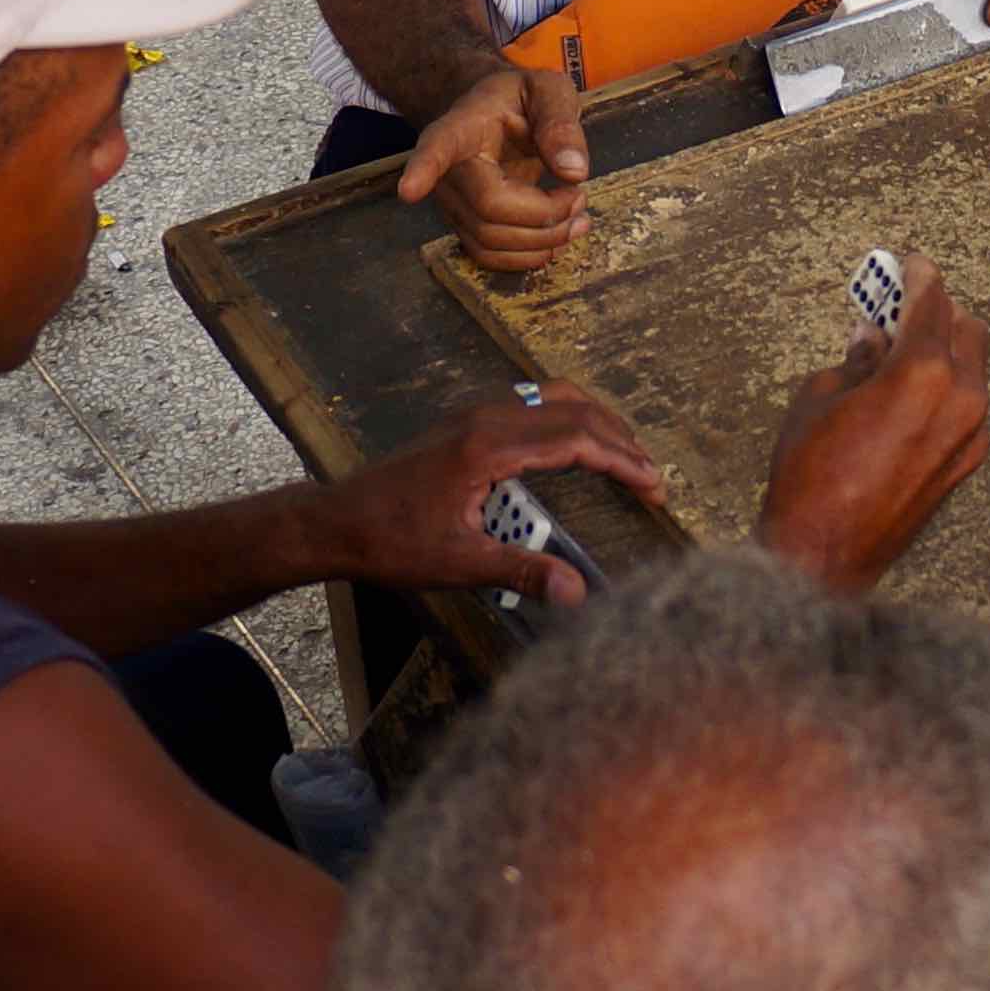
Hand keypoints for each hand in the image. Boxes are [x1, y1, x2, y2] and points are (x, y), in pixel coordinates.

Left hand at [324, 385, 668, 605]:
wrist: (336, 521)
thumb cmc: (392, 542)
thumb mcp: (459, 563)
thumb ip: (522, 572)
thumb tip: (579, 592)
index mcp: (489, 447)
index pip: (575, 439)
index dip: (622, 461)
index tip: (653, 486)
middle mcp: (486, 419)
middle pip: (573, 409)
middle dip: (619, 439)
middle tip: (651, 476)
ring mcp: (475, 415)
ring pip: (552, 397)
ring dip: (595, 423)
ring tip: (625, 457)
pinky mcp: (467, 423)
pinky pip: (532, 404)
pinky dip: (567, 420)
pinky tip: (574, 450)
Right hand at [398, 61, 588, 271]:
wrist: (494, 116)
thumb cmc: (520, 100)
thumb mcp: (548, 91)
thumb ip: (560, 122)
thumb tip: (573, 171)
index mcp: (461, 127)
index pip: (437, 148)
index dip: (423, 169)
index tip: (409, 190)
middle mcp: (447, 171)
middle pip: (488, 209)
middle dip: (545, 214)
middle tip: (579, 196)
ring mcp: (452, 204)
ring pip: (489, 241)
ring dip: (542, 241)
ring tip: (577, 218)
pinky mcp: (465, 227)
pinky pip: (489, 257)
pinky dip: (528, 257)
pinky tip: (556, 238)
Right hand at [758, 249, 989, 592]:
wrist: (823, 553)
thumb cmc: (811, 477)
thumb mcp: (819, 397)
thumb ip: (855, 359)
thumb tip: (871, 340)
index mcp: (922, 374)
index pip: (932, 302)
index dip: (918, 275)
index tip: (910, 262)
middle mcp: (959, 401)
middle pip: (967, 329)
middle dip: (939, 311)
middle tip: (903, 306)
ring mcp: (969, 436)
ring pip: (972, 369)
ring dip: (945, 350)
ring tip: (902, 352)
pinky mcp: (966, 464)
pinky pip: (967, 407)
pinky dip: (947, 388)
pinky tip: (909, 395)